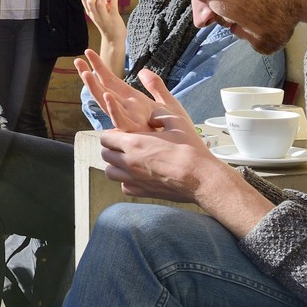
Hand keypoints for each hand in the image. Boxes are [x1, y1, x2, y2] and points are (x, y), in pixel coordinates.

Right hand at [75, 49, 193, 132]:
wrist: (177, 151)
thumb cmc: (170, 130)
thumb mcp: (165, 102)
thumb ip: (155, 85)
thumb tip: (143, 70)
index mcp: (130, 100)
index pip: (109, 80)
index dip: (99, 67)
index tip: (88, 52)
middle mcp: (124, 108)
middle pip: (101, 88)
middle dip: (88, 74)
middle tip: (77, 60)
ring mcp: (126, 119)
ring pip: (105, 101)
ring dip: (95, 87)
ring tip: (86, 73)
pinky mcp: (132, 130)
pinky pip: (120, 118)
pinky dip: (113, 108)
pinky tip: (108, 96)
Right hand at [80, 0, 123, 37]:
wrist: (113, 40)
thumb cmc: (107, 26)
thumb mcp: (96, 16)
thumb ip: (97, 6)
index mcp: (90, 13)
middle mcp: (95, 15)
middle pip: (90, 0)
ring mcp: (104, 17)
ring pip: (100, 2)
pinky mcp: (114, 18)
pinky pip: (113, 3)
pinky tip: (114, 2)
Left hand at [99, 110, 227, 203]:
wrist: (201, 178)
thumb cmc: (191, 150)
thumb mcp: (176, 121)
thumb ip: (158, 114)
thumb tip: (150, 116)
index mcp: (134, 143)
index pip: (105, 137)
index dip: (112, 134)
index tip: (123, 133)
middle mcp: (129, 162)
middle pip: (105, 154)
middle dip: (112, 148)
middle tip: (126, 146)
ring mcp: (133, 179)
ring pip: (110, 172)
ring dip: (115, 165)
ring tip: (129, 161)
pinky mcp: (141, 192)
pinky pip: (123, 186)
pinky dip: (126, 181)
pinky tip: (138, 175)